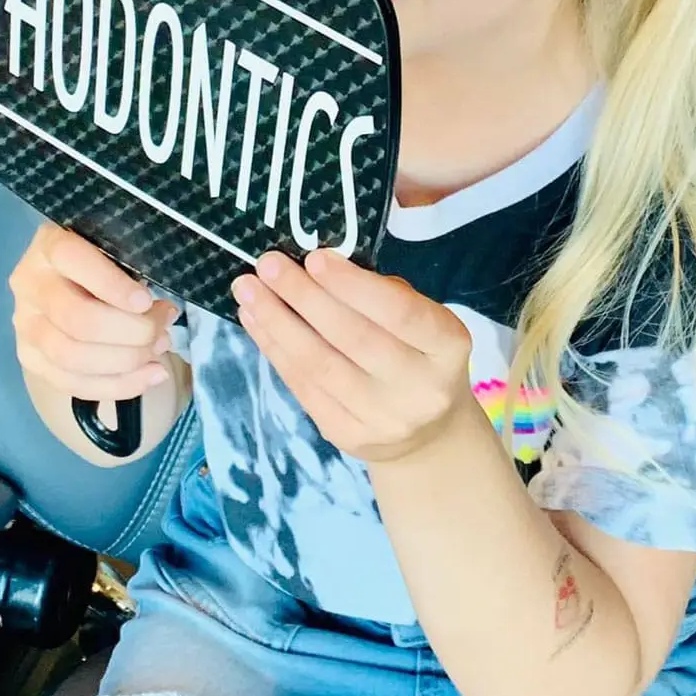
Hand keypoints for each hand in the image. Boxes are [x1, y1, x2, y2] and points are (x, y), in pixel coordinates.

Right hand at [10, 223, 179, 401]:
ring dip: (126, 361)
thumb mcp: (115, 253)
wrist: (69, 284)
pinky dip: (117, 385)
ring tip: (158, 350)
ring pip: (72, 357)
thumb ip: (133, 273)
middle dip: (131, 332)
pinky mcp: (30, 359)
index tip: (146, 301)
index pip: (72, 259)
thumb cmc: (103, 263)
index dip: (112, 284)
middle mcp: (29, 285)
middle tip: (161, 331)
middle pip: (77, 319)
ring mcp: (26, 325)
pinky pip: (72, 383)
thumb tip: (162, 314)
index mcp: (49, 246)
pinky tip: (149, 376)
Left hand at [232, 249, 474, 461]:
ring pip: (319, 365)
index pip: (400, 313)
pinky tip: (255, 321)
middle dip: (304, 297)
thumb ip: (383, 296)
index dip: (354, 286)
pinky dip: (275, 350)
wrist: (429, 434)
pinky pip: (303, 387)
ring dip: (277, 323)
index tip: (314, 258)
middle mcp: (421, 388)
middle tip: (268, 265)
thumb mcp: (424, 322)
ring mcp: (383, 419)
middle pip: (353, 338)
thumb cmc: (420, 356)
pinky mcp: (347, 437)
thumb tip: (317, 267)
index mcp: (448, 347)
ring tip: (248, 290)